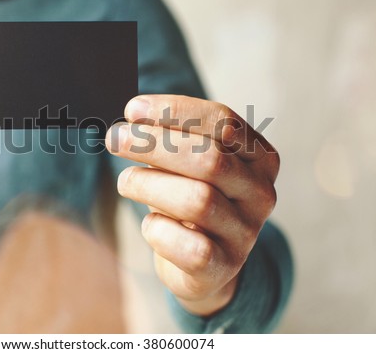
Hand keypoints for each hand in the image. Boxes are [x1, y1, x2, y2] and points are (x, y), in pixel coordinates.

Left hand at [105, 95, 279, 316]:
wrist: (204, 262)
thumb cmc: (191, 197)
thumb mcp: (187, 163)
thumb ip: (170, 137)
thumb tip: (131, 116)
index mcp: (259, 157)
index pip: (223, 122)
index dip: (175, 112)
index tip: (131, 109)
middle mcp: (260, 193)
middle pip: (210, 160)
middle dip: (155, 144)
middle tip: (115, 138)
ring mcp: (246, 232)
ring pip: (198, 201)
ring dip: (149, 185)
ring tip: (126, 181)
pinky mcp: (224, 266)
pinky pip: (189, 247)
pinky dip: (159, 231)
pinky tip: (150, 224)